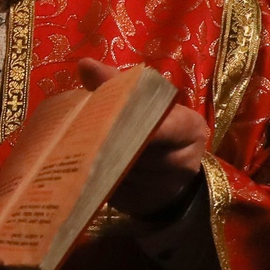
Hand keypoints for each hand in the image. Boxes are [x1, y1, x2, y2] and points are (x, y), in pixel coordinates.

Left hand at [80, 59, 210, 218]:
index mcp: (190, 128)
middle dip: (110, 141)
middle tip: (81, 132)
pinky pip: (116, 191)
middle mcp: (186, 160)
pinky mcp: (146, 205)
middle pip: (139, 150)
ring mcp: (167, 187)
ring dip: (101, 161)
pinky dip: (99, 180)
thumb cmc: (158, 130)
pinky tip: (85, 171)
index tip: (104, 117)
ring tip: (79, 150)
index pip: (159, 123)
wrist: (172, 179)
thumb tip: (85, 65)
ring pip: (125, 171)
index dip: (128, 119)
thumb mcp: (145, 103)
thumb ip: (118, 84)